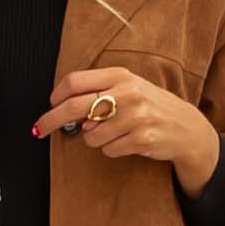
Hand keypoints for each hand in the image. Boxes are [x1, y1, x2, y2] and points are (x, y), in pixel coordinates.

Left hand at [39, 68, 222, 192]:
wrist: (185, 126)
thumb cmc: (150, 105)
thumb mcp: (128, 87)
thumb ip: (98, 90)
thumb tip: (61, 106)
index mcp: (120, 75)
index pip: (75, 81)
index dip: (56, 96)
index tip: (50, 105)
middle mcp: (128, 93)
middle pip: (75, 107)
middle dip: (51, 120)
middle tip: (39, 129)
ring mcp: (136, 116)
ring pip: (91, 136)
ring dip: (95, 139)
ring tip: (116, 132)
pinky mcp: (142, 139)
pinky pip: (108, 150)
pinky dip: (111, 149)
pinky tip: (128, 141)